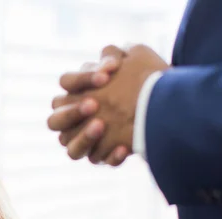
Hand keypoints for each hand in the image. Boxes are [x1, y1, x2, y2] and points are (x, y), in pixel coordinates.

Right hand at [48, 45, 168, 164]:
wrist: (167, 108)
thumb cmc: (144, 83)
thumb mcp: (134, 61)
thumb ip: (115, 56)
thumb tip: (108, 59)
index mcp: (77, 92)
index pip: (65, 84)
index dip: (81, 80)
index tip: (106, 77)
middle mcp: (74, 120)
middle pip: (54, 121)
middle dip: (72, 113)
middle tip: (93, 105)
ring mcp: (85, 140)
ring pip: (70, 148)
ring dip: (84, 137)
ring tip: (102, 126)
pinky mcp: (101, 156)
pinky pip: (97, 160)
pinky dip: (110, 155)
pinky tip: (124, 147)